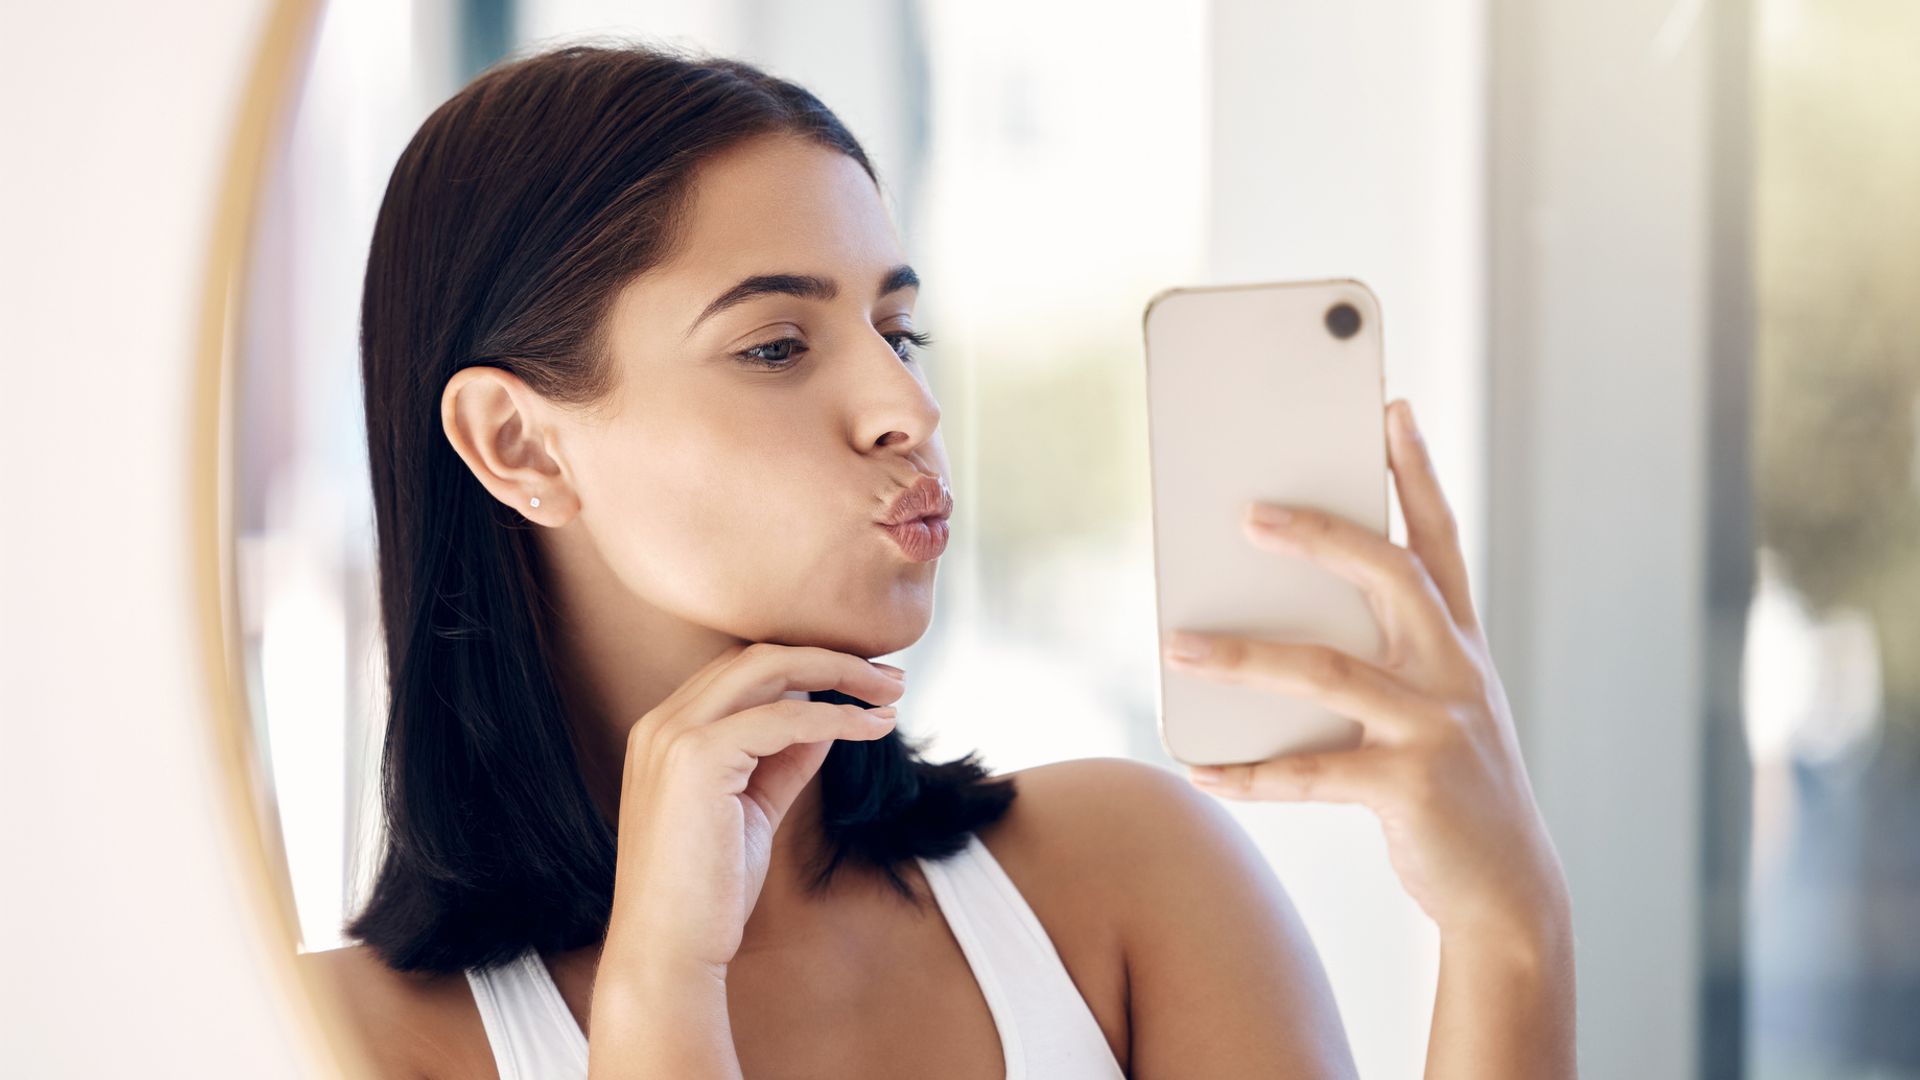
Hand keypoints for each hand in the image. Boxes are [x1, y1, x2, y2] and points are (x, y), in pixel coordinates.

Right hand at [603, 642, 907, 974]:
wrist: (668, 951)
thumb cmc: (708, 891)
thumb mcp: (754, 810)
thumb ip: (783, 761)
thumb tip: (826, 721)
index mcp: (665, 731)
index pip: (742, 670)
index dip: (806, 664)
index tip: (863, 680)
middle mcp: (661, 723)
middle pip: (757, 655)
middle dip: (831, 656)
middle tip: (890, 676)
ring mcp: (673, 736)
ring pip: (770, 668)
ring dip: (840, 673)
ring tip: (892, 691)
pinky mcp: (696, 758)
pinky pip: (784, 717)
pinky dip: (836, 717)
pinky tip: (873, 727)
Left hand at [1166, 399, 1568, 945]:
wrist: (1508, 889)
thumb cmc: (1448, 782)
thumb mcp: (1432, 706)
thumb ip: (1377, 656)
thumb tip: (1270, 610)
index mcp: (1458, 643)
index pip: (1437, 539)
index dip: (1416, 472)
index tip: (1391, 408)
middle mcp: (1453, 672)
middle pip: (1389, 577)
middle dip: (1321, 536)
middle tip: (1248, 512)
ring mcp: (1436, 728)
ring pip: (1329, 673)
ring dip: (1244, 657)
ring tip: (1176, 644)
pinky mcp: (1409, 788)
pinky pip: (1310, 772)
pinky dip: (1248, 772)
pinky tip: (1199, 766)